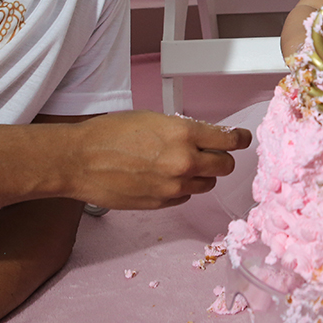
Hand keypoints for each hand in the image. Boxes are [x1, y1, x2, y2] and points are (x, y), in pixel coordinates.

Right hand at [67, 112, 249, 209]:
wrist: (79, 160)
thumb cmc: (108, 134)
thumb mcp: (153, 119)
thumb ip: (183, 130)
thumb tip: (202, 137)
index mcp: (184, 134)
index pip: (230, 140)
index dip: (240, 139)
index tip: (243, 139)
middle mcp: (184, 162)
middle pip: (225, 166)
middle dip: (222, 159)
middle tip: (214, 154)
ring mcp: (174, 186)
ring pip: (207, 185)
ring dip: (201, 176)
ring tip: (181, 166)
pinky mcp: (161, 203)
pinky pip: (185, 197)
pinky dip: (181, 189)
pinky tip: (164, 178)